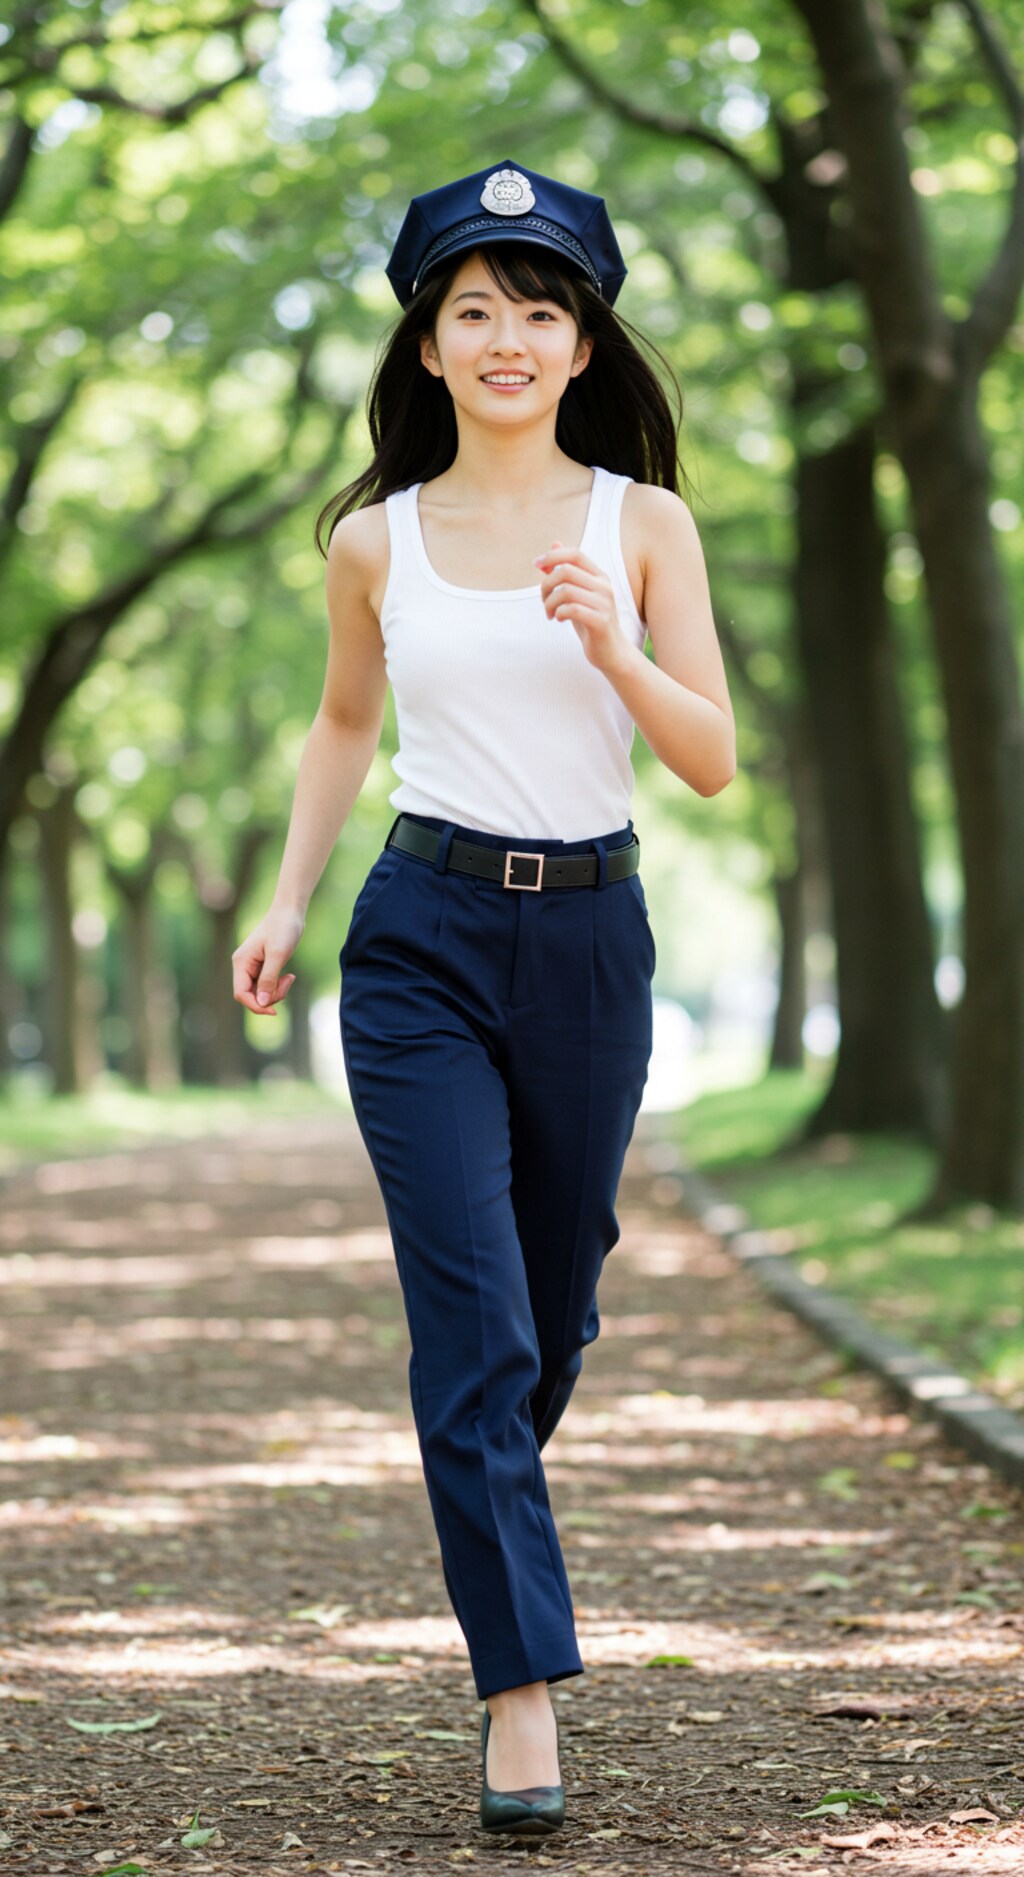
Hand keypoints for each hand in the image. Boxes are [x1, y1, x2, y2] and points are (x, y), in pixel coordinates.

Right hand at [232, 906, 303, 1015]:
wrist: (290, 912)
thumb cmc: (283, 929)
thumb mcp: (278, 955)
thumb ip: (268, 979)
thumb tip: (261, 1002)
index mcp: (241, 962)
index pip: (241, 994)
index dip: (256, 1006)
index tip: (274, 1011)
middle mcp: (243, 966)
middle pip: (251, 995)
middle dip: (270, 996)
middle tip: (288, 983)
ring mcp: (252, 967)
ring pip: (260, 992)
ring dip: (276, 991)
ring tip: (290, 978)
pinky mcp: (262, 966)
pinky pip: (266, 985)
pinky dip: (278, 985)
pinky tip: (289, 976)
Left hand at [534, 540, 632, 674]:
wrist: (612, 652)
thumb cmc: (591, 621)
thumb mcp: (577, 594)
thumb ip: (566, 572)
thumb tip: (553, 545)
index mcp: (599, 576)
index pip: (575, 554)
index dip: (552, 556)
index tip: (537, 564)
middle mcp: (604, 587)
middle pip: (566, 571)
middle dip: (546, 585)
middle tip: (544, 601)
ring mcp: (604, 604)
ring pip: (565, 591)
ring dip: (549, 602)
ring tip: (550, 613)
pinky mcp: (601, 621)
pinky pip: (571, 609)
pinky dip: (559, 613)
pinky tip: (559, 619)